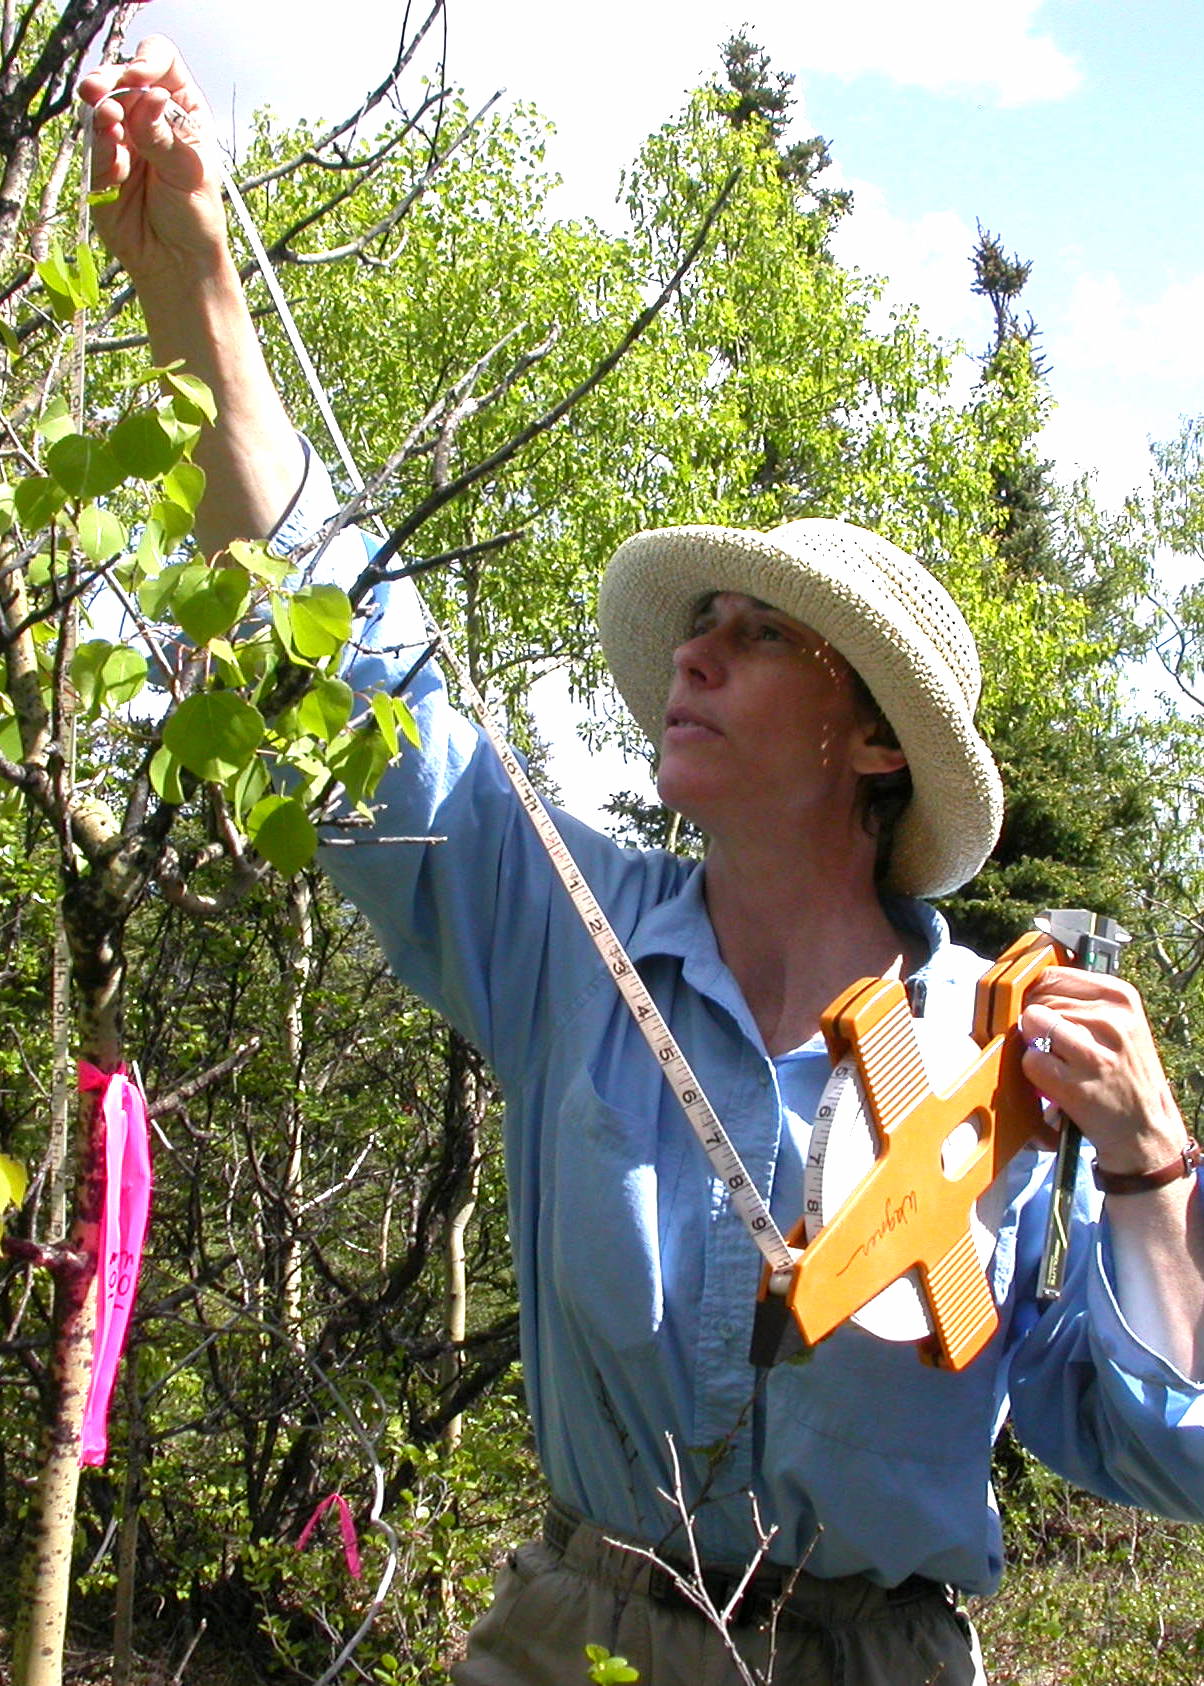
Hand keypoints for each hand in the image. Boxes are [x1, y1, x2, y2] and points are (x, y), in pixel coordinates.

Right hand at [77, 36, 228, 282]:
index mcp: (181, 109)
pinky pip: (94, 145)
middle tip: (98, 93)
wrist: (177, 262)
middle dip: (108, 80)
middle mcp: (149, 116)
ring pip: (100, 107)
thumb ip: (163, 136)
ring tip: (109, 124)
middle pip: (121, 77)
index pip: (160, 62)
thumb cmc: (195, 216)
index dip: (146, 62)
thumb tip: (149, 97)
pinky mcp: (103, 162)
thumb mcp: (189, 173)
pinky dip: (102, 150)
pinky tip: (116, 166)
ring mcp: (123, 137)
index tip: (140, 81)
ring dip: (100, 112)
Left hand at [1019, 967, 1186, 1176]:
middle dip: (1036, 1021)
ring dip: (1036, 1044)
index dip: (1037, 993)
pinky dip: (1035, 1071)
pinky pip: (1031, 1060)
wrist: (1145, 1126)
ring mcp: (1094, 1053)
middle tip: (1053, 1043)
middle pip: (1040, 1001)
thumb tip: (1032, 985)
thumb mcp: (1119, 1022)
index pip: (1053, 975)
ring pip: (1033, 1024)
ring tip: (1060, 1060)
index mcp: (1121, 996)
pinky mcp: (1075, 1084)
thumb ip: (1081, 999)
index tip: (1041, 1008)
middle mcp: (1111, 1021)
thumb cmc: (1125, 1070)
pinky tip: (1056, 1078)